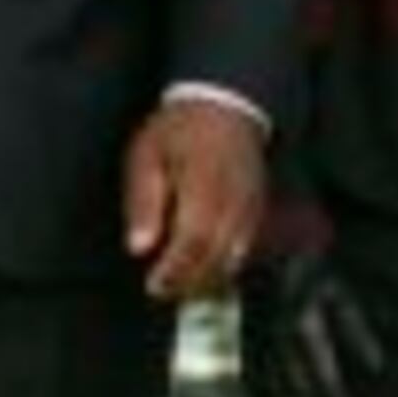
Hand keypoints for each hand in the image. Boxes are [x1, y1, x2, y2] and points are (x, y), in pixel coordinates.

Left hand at [123, 96, 266, 300]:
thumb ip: (143, 201)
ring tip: (180, 284)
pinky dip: (224, 265)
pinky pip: (245, 248)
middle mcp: (234, 199)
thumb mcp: (147, 156)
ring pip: (235, 258)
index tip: (153, 285)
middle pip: (218, 256)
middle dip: (190, 282)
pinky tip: (204, 269)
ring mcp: (251, 206)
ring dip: (208, 278)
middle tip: (162, 290)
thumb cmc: (179, 131)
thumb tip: (139, 247)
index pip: (194, 239)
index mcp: (204, 184)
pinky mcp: (258, 209)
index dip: (176, 270)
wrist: (226, 106)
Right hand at [239, 249, 383, 396]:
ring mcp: (256, 342)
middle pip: (299, 396)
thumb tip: (375, 367)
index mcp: (300, 325)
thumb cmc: (309, 259)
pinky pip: (252, 382)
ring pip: (276, 395)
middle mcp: (274, 340)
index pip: (324, 378)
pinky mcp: (245, 339)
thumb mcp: (336, 288)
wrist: (260, 236)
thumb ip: (354, 328)